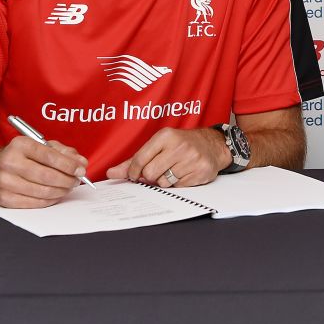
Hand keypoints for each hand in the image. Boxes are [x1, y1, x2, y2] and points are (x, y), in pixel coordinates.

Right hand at [0, 136, 87, 208]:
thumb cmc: (21, 157)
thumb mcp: (40, 146)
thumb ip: (63, 152)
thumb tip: (81, 163)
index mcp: (20, 144)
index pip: (50, 156)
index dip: (69, 165)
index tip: (81, 170)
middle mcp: (10, 162)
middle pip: (47, 176)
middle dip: (67, 180)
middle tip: (76, 181)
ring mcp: (5, 182)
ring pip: (43, 192)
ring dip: (61, 191)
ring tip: (67, 187)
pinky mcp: (4, 198)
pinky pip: (35, 203)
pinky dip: (50, 200)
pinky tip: (55, 195)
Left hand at [106, 127, 229, 187]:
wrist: (212, 145)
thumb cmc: (181, 144)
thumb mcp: (158, 145)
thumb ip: (134, 160)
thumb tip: (111, 173)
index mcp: (165, 136)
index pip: (139, 160)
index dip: (133, 171)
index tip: (135, 174)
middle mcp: (179, 146)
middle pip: (149, 174)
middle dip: (151, 176)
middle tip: (159, 170)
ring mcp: (191, 159)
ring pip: (163, 183)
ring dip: (165, 180)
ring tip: (173, 170)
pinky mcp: (200, 172)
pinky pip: (178, 187)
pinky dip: (178, 184)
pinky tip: (184, 173)